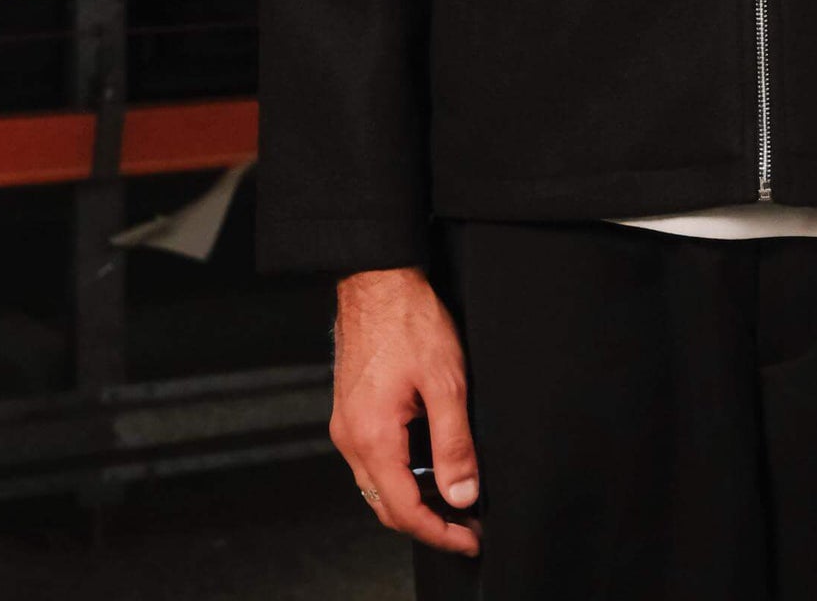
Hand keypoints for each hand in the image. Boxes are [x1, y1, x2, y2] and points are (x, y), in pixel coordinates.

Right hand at [330, 265, 482, 556]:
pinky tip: (426, 463)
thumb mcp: (446, 382)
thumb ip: (454, 443)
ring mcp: (346, 424)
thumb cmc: (410, 321)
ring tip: (453, 497)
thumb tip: (462, 494)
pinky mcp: (350, 410)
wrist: (377, 278)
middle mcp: (351, 438)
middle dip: (427, 522)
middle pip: (386, 505)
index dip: (440, 532)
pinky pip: (372, 459)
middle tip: (466, 524)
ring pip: (377, 484)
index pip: (404, 510)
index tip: (470, 538)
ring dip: (413, 498)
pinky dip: (400, 473)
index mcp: (372, 438)